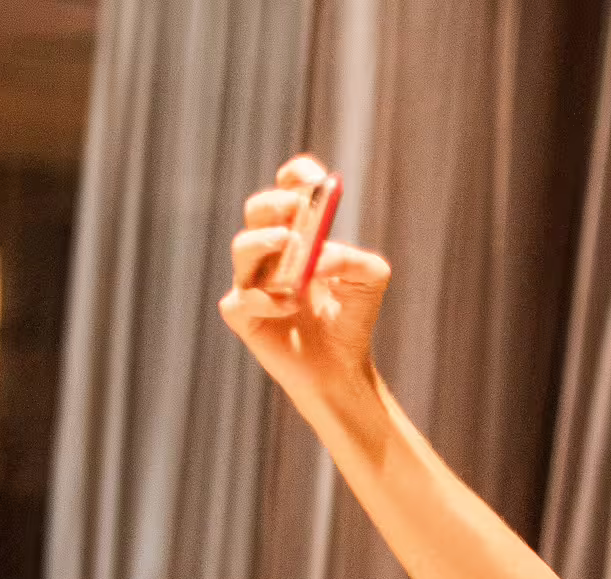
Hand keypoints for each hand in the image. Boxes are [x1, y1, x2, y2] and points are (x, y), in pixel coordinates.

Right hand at [218, 154, 390, 402]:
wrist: (342, 368)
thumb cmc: (352, 319)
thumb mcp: (370, 282)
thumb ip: (356, 260)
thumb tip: (320, 255)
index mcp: (299, 234)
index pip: (289, 190)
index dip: (297, 178)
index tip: (313, 180)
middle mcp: (271, 252)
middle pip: (258, 210)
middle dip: (275, 203)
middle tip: (296, 212)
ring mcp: (252, 281)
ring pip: (242, 247)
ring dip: (266, 244)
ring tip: (292, 249)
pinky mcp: (244, 315)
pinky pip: (241, 299)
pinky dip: (265, 299)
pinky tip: (291, 306)